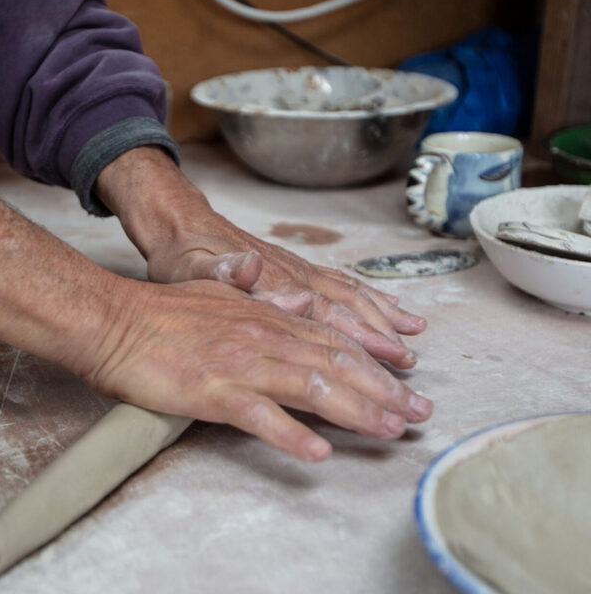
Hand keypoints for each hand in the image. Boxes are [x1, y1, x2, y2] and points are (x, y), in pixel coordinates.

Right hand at [76, 277, 432, 461]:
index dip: (374, 364)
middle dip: (384, 392)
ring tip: (391, 432)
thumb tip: (301, 302)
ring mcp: (240, 365)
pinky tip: (319, 453)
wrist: (114, 321)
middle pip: (336, 365)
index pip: (333, 341)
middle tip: (420, 415)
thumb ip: (262, 299)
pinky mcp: (213, 392)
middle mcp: (263, 338)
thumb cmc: (163, 312)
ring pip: (312, 388)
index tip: (405, 384)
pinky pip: (260, 417)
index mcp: (266, 317)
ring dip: (357, 412)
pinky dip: (291, 435)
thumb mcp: (219, 296)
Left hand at [145, 215, 424, 369]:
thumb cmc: (182, 257)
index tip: (391, 359)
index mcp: (273, 283)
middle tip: (412, 367)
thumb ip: (222, 271)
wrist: (180, 226)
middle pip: (348, 310)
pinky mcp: (296, 272)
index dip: (361, 339)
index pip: (327, 315)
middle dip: (383, 340)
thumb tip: (252, 266)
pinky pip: (342, 284)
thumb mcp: (189, 269)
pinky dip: (370, 297)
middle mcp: (294, 277)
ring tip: (414, 337)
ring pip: (351, 296)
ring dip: (383, 318)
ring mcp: (298, 273)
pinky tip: (389, 307)